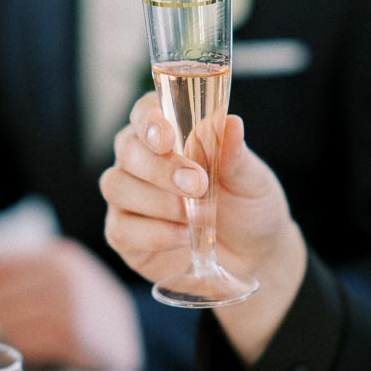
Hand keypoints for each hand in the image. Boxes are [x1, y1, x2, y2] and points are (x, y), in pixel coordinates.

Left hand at [0, 238, 142, 370]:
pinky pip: (23, 341)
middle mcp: (63, 275)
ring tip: (26, 334)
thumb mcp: (64, 276)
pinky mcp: (69, 333)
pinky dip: (23, 347)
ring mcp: (67, 304)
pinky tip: (36, 347)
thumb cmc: (85, 308)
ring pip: (7, 319)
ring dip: (9, 331)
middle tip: (2, 322)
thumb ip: (26, 272)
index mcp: (58, 256)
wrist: (125, 339)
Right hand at [99, 93, 306, 361]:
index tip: (168, 137)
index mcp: (170, 135)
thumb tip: (230, 123)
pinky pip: (121, 229)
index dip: (150, 120)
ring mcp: (128, 199)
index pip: (145, 113)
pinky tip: (183, 236)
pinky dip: (154, 233)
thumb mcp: (252, 180)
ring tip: (195, 215)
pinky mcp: (124, 236)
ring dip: (157, 201)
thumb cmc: (249, 207)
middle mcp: (141, 162)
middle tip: (197, 185)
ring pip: (117, 186)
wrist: (254, 257)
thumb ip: (235, 154)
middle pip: (127, 149)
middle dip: (160, 167)